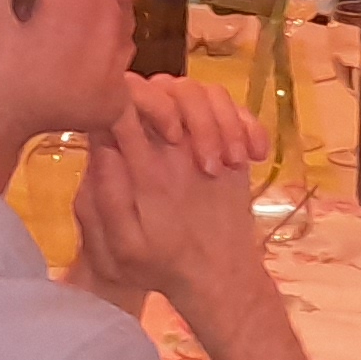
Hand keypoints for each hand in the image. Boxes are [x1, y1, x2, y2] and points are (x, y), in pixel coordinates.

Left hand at [72, 81, 271, 308]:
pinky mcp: (221, 135)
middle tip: (208, 163)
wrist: (201, 273)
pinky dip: (249, 126)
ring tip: (231, 165)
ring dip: (224, 123)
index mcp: (121, 152)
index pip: (123, 100)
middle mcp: (152, 131)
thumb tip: (105, 151)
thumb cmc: (152, 262)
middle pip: (166, 86)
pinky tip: (255, 156)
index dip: (146, 105)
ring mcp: (188, 130)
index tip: (171, 139)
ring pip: (202, 91)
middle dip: (193, 115)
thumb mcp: (122, 245)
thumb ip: (105, 201)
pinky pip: (235, 107)